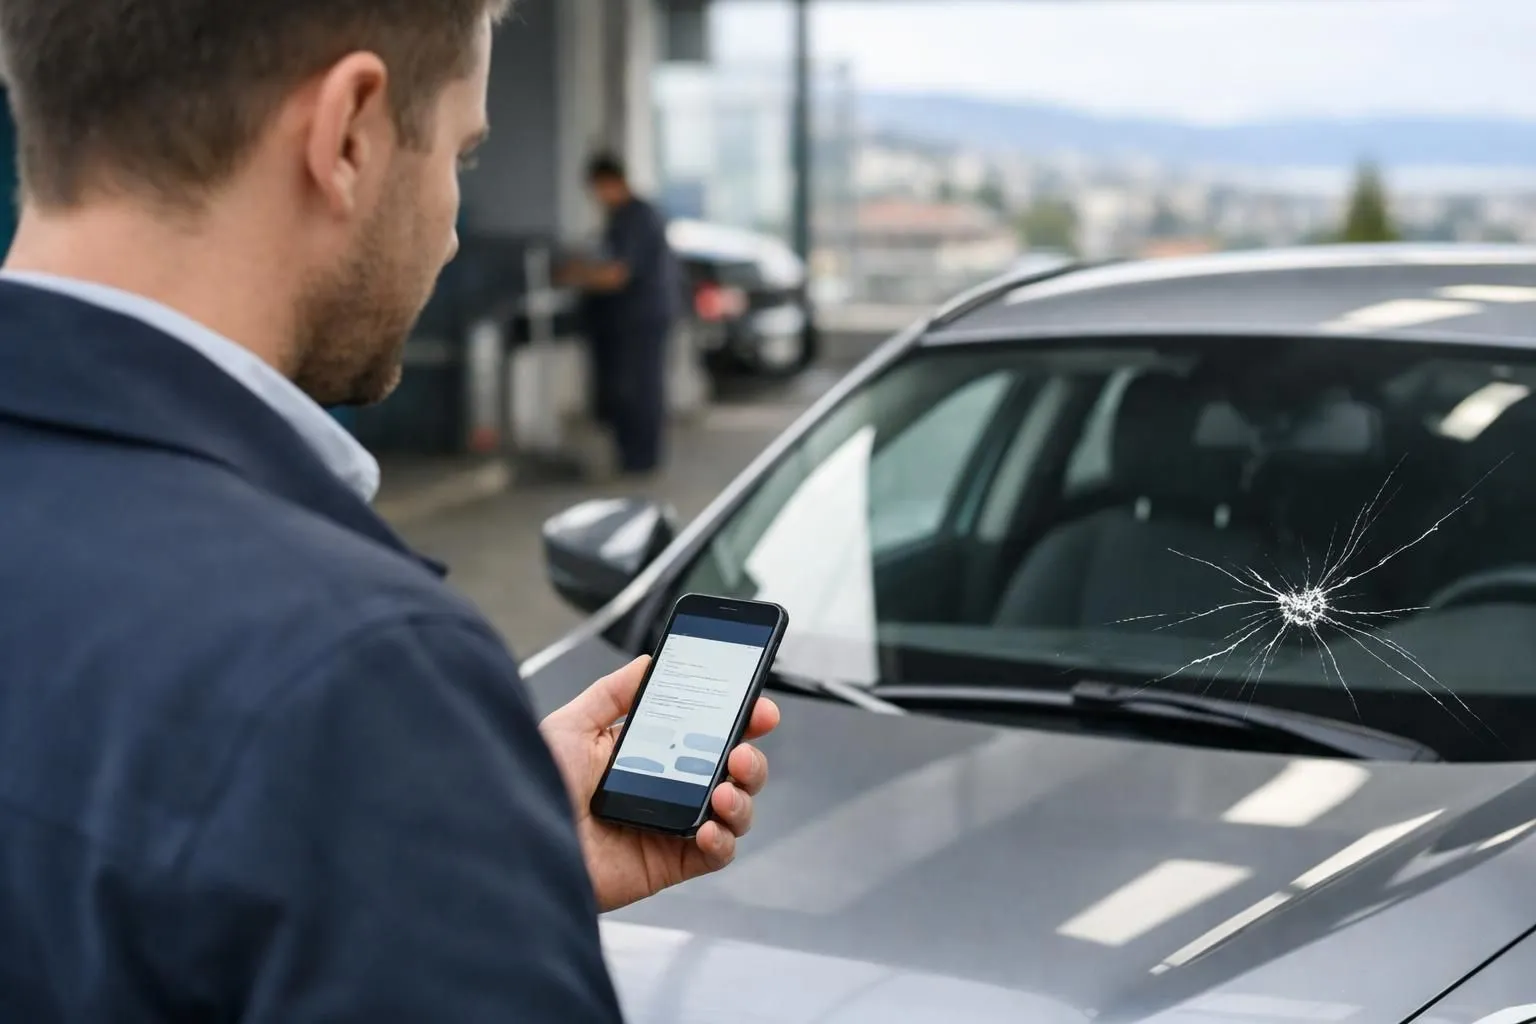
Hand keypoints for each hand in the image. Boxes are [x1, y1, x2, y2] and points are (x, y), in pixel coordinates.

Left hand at [539, 656, 780, 912]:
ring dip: (743, 796)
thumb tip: (648, 663)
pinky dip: (723, 839)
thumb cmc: (534, 786)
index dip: (739, 719)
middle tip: (743, 748)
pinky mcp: (669, 862)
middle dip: (751, 756)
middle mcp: (667, 787)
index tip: (757, 707)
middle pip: (732, 770)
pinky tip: (708, 827)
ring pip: (734, 810)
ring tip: (724, 788)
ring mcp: (671, 825)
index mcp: (649, 752)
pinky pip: (715, 853)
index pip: (707, 732)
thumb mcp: (571, 725)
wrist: (516, 843)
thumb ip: (612, 693)